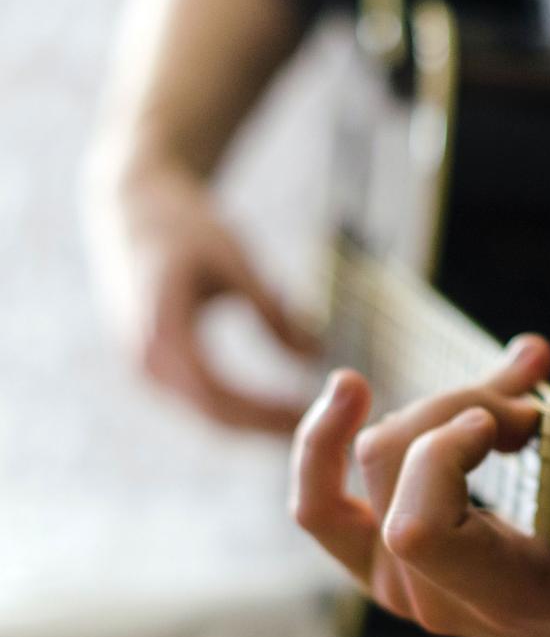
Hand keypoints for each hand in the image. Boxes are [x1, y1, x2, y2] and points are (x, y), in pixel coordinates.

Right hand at [87, 159, 316, 432]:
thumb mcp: (234, 258)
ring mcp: (146, 369)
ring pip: (208, 417)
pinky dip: (244, 411)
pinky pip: (203, 402)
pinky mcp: (156, 368)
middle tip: (328, 430)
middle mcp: (145, 361)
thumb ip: (272, 308)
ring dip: (259, 425)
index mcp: (160, 331)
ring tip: (313, 420)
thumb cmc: (187, 225)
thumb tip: (316, 354)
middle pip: (214, 415)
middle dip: (269, 427)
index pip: (216, 395)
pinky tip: (283, 408)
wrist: (133, 206)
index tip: (314, 413)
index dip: (266, 412)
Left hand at [289, 335, 549, 636]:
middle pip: (392, 458)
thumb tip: (529, 353)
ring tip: (501, 389)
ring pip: (369, 454)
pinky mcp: (370, 560)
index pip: (417, 528)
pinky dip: (327, 442)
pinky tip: (348, 390)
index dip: (448, 451)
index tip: (515, 420)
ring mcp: (391, 582)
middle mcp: (430, 597)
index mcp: (502, 599)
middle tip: (533, 408)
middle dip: (464, 405)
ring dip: (435, 407)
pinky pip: (319, 503)